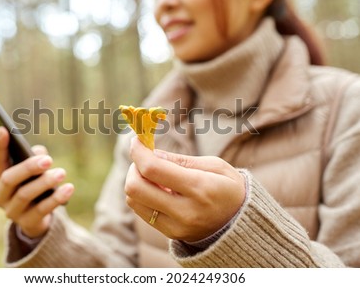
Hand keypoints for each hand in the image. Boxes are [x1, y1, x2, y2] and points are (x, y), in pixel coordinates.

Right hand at [0, 127, 73, 237]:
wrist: (36, 220)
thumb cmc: (33, 187)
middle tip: (47, 159)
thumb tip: (41, 153)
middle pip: (9, 179)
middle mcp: (1, 195)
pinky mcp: (27, 223)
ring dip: (44, 182)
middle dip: (28, 167)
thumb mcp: (34, 173)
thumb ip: (36, 159)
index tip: (3, 129)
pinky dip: (57, 197)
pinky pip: (42, 209)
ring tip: (61, 173)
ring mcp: (12, 211)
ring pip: (25, 194)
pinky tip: (69, 188)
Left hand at [125, 138, 245, 241]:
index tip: (137, 141)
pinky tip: (158, 190)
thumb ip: (180, 160)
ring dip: (136, 182)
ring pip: (133, 200)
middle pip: (135, 187)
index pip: (153, 169)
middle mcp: (185, 211)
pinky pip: (141, 211)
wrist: (241, 224)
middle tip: (144, 159)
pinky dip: (143, 196)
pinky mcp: (170, 234)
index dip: (138, 152)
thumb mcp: (214, 166)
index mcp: (200, 188)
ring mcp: (176, 226)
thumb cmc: (228, 188)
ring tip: (154, 176)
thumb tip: (150, 153)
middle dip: (134, 167)